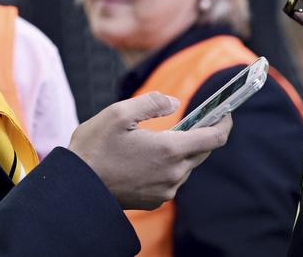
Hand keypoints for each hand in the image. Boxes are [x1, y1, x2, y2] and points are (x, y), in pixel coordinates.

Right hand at [68, 91, 231, 209]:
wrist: (77, 187)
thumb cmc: (94, 147)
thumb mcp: (118, 113)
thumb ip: (151, 103)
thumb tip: (174, 103)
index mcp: (169, 150)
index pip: (213, 138)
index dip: (224, 123)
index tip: (225, 111)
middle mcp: (173, 173)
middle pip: (201, 151)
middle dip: (200, 134)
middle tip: (191, 119)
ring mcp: (166, 190)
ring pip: (186, 166)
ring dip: (180, 151)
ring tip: (160, 138)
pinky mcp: (156, 200)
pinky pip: (172, 179)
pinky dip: (168, 165)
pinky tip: (148, 157)